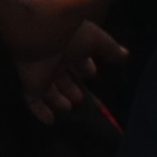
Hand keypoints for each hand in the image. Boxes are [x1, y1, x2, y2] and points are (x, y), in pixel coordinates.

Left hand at [10, 14, 123, 130]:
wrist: (39, 34)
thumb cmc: (70, 34)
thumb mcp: (96, 39)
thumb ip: (110, 48)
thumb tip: (126, 54)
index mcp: (69, 46)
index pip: (78, 58)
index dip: (85, 66)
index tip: (93, 74)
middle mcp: (54, 59)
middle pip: (64, 76)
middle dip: (73, 86)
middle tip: (82, 98)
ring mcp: (41, 72)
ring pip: (50, 89)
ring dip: (59, 99)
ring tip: (70, 107)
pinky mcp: (31, 84)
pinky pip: (34, 101)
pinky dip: (41, 112)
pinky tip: (49, 121)